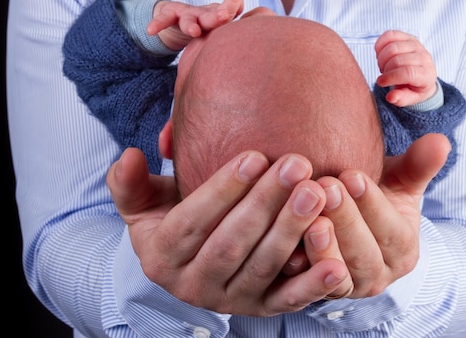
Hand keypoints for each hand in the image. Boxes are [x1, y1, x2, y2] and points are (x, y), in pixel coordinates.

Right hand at [107, 148, 350, 314]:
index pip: (191, 223)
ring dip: (291, 232)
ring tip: (317, 193)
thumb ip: (130, 183)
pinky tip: (337, 264)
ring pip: (263, 268)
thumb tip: (128, 156)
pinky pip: (289, 300)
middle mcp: (194, 286)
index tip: (254, 156)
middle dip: (265, 204)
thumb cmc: (171, 218)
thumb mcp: (142, 203)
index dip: (222, 190)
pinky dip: (314, 285)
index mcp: (161, 257)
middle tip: (296, 166)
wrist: (191, 262)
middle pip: (231, 244)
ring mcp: (231, 301)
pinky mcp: (263, 310)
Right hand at [146, 0, 244, 50]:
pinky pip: (163, 19)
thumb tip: (261, 40)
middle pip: (212, 13)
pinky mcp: (169, 16)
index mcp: (220, 19)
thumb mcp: (221, 32)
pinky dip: (158, 23)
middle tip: (225, 16)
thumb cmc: (206, 27)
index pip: (231, 12)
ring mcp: (186, 14)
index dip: (235, 6)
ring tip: (193, 31)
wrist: (177, 20)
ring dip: (190, 24)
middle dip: (219, 14)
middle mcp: (205, 13)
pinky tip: (151, 30)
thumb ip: (237, 35)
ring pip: (188, 17)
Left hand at [313, 133, 450, 297]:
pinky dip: (300, 267)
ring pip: (338, 273)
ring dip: (322, 246)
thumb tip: (441, 142)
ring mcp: (349, 288)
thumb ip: (418, 165)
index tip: (351, 175)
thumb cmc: (371, 197)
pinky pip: (310, 287)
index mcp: (403, 249)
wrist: (343, 224)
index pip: (392, 230)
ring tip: (309, 215)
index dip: (372, 204)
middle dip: (345, 220)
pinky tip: (287, 243)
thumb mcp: (398, 182)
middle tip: (324, 186)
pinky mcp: (320, 294)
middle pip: (364, 253)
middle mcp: (379, 275)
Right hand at [375, 30, 437, 106]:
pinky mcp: (407, 37)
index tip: (380, 82)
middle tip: (383, 75)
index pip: (407, 72)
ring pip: (393, 47)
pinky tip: (380, 55)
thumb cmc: (414, 87)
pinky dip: (380, 45)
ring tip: (383, 66)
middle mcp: (423, 57)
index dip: (390, 77)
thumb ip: (401, 99)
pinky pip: (390, 35)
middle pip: (398, 59)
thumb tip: (390, 97)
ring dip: (382, 58)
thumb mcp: (411, 98)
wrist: (422, 74)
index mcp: (426, 74)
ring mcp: (416, 44)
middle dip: (385, 69)